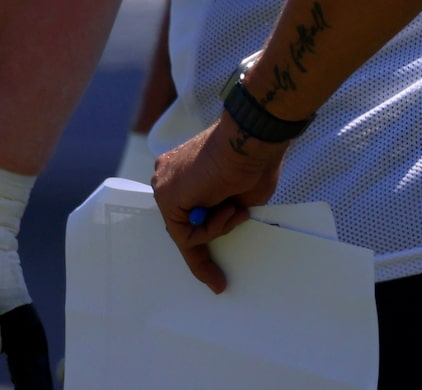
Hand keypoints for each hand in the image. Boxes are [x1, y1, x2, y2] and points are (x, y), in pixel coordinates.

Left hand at [151, 118, 286, 293]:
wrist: (251, 141)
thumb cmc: (256, 161)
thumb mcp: (242, 193)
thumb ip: (227, 208)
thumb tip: (228, 218)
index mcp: (188, 169)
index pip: (187, 209)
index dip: (201, 231)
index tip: (211, 263)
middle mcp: (170, 176)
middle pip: (184, 222)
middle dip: (207, 241)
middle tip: (218, 279)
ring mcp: (165, 185)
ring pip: (186, 230)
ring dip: (216, 229)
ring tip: (237, 209)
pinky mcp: (167, 197)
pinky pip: (185, 234)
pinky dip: (209, 231)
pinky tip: (227, 210)